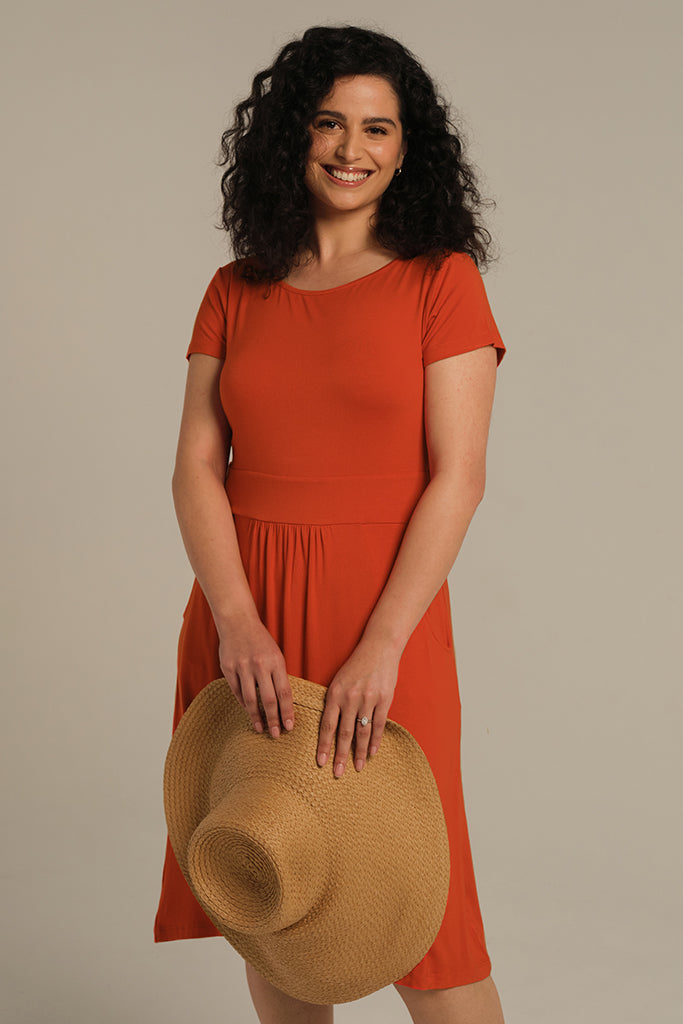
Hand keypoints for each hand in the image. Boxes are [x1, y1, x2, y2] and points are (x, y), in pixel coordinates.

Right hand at [217, 611, 294, 738]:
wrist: (238, 622)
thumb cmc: (261, 641)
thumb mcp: (276, 655)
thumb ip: (279, 676)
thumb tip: (283, 703)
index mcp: (276, 662)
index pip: (284, 692)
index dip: (287, 711)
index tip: (289, 727)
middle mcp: (259, 665)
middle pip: (268, 699)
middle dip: (273, 719)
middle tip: (276, 735)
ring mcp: (242, 667)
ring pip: (250, 699)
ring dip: (256, 717)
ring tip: (260, 729)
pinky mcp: (228, 668)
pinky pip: (236, 691)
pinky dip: (243, 704)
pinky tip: (248, 712)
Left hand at [317, 639, 399, 776]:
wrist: (379, 647)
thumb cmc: (357, 665)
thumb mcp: (339, 680)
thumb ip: (334, 701)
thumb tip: (328, 726)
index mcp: (335, 693)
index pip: (327, 725)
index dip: (324, 745)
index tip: (320, 762)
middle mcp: (350, 698)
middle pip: (344, 733)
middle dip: (340, 755)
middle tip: (337, 773)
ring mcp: (368, 699)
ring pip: (362, 732)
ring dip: (358, 752)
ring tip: (356, 768)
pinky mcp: (384, 699)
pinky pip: (378, 724)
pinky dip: (375, 740)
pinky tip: (371, 753)